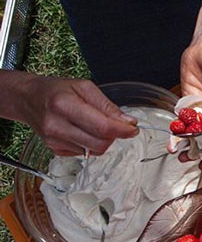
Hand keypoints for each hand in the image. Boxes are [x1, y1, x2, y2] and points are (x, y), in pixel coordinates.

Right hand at [19, 76, 137, 155]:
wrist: (28, 99)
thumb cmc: (56, 90)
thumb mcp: (84, 87)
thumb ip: (108, 106)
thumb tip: (128, 122)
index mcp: (64, 105)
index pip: (102, 127)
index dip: (122, 130)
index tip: (133, 129)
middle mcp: (57, 125)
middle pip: (100, 143)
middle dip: (114, 136)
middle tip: (114, 124)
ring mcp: (55, 141)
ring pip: (95, 151)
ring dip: (103, 141)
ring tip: (96, 125)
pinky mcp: (56, 150)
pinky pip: (85, 153)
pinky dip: (91, 144)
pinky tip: (83, 131)